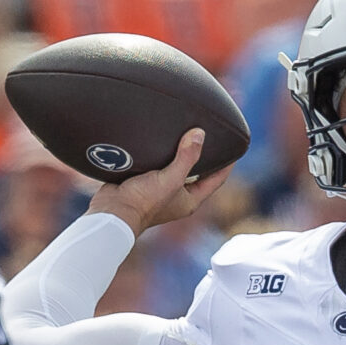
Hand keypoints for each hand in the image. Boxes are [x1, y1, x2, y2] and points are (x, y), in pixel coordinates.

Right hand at [84, 130, 227, 238]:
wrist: (111, 212)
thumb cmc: (142, 202)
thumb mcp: (170, 179)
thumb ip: (187, 157)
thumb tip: (199, 134)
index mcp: (189, 200)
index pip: (216, 180)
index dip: (227, 164)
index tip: (234, 146)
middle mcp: (177, 196)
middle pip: (197, 172)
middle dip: (204, 155)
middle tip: (210, 134)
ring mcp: (160, 190)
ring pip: (177, 167)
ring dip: (181, 152)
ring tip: (187, 132)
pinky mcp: (143, 183)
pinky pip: (158, 165)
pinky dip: (162, 153)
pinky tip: (162, 139)